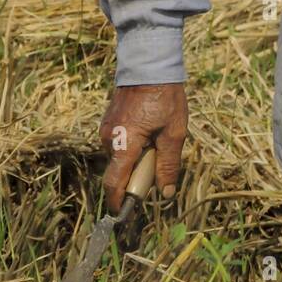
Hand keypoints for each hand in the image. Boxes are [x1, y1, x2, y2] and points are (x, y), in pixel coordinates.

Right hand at [98, 83, 187, 213]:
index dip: (118, 202)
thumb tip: (165, 193)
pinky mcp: (109, 121)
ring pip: (120, 156)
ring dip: (137, 158)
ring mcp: (106, 128)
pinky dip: (133, 146)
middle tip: (159, 164)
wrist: (149, 64)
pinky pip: (120, 143)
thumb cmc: (164, 97)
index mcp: (124, 144)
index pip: (114, 183)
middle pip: (119, 170)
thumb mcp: (174, 133)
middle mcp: (109, 138)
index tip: (124, 216)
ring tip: (158, 139)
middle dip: (137, 175)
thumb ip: (168, 164)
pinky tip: (150, 131)